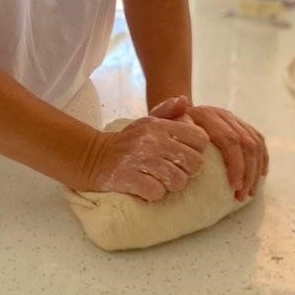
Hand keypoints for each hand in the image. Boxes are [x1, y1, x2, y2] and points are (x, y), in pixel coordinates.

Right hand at [89, 109, 208, 201]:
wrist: (95, 156)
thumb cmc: (129, 142)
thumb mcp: (147, 123)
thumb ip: (169, 112)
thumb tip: (184, 101)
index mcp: (160, 125)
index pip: (200, 138)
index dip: (196, 149)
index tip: (184, 154)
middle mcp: (152, 140)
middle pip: (194, 163)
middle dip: (186, 170)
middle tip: (172, 170)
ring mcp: (140, 159)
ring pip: (178, 181)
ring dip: (171, 185)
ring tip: (160, 179)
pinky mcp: (129, 178)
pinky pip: (157, 192)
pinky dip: (153, 193)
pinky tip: (146, 186)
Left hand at [151, 97, 267, 201]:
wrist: (177, 113)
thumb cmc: (167, 126)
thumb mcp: (161, 119)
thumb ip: (167, 113)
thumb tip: (183, 101)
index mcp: (206, 115)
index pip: (229, 140)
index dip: (235, 165)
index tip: (233, 187)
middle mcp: (223, 114)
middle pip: (246, 144)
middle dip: (248, 173)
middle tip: (241, 195)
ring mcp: (234, 119)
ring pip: (256, 144)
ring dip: (256, 171)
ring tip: (248, 193)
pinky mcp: (241, 125)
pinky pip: (259, 141)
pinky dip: (262, 160)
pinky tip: (260, 177)